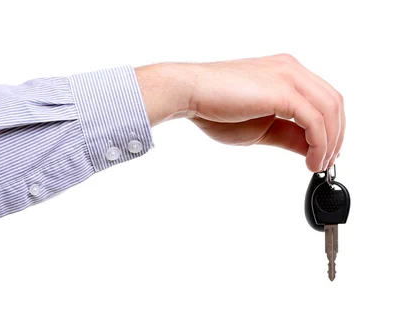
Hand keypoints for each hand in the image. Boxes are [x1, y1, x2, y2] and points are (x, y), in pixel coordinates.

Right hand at [135, 54, 344, 171]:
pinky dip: (319, 143)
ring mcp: (288, 76)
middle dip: (336, 136)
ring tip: (317, 164)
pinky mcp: (283, 90)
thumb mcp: (260, 127)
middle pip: (333, 102)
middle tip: (326, 162)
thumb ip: (288, 134)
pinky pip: (315, 120)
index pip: (323, 99)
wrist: (188, 93)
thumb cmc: (214, 107)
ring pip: (330, 110)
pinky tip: (310, 160)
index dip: (331, 128)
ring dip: (330, 142)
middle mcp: (291, 69)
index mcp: (285, 72)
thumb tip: (310, 148)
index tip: (326, 153)